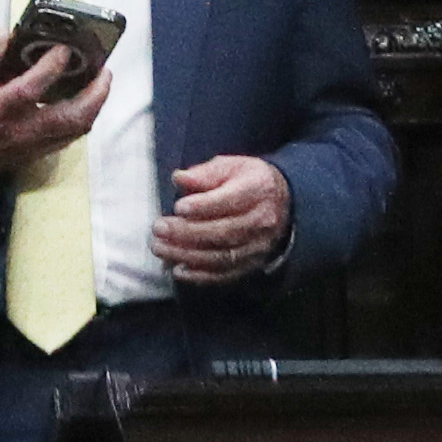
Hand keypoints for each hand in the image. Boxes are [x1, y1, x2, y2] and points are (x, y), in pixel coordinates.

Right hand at [0, 23, 111, 182]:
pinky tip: (90, 99)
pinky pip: (73, 136)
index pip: (28, 90)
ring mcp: (35, 144)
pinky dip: (86, 116)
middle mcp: (21, 129)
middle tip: (104, 71)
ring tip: (102, 81)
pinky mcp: (42, 151)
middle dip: (93, 94)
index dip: (48, 69)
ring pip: (76, 129)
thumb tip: (4, 35)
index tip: (64, 48)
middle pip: (67, 117)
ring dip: (95, 105)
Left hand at [154, 153, 295, 285]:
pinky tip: (179, 270)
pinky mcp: (252, 263)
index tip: (179, 207)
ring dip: (187, 255)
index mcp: (258, 189)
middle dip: (187, 232)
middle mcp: (262, 220)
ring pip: (222, 256)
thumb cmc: (248, 181)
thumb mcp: (230, 166)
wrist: (282, 204)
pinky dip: (201, 275)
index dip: (203, 206)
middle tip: (159, 228)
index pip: (230, 200)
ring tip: (160, 248)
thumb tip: (179, 178)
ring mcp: (259, 246)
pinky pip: (226, 274)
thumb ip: (204, 173)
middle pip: (224, 231)